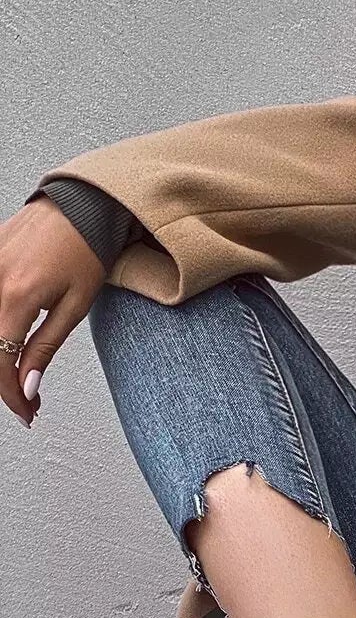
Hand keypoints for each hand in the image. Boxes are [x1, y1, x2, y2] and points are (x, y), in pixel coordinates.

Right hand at [0, 195, 107, 426]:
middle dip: (4, 382)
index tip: (27, 411)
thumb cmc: (85, 251)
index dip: (10, 394)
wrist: (79, 206)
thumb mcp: (73, 307)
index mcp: (15, 296)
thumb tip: (27, 385)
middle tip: (27, 401)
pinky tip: (9, 346)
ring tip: (20, 376)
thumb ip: (44, 347)